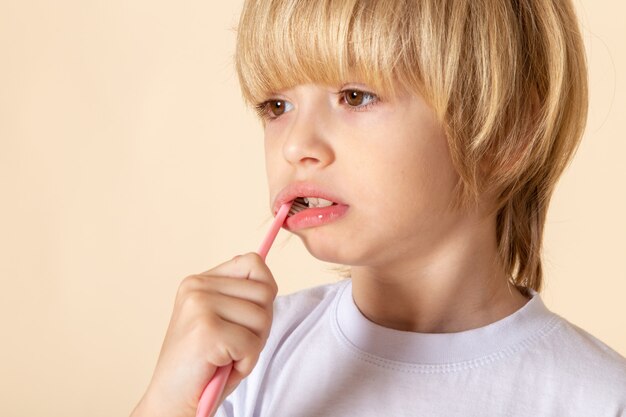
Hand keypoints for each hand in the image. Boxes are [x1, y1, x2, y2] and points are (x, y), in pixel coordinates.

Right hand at [131, 253, 277, 416]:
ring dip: (252, 346)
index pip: (253, 263)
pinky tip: (221, 368)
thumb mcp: (224, 321)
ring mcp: (199, 306)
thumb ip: (242, 297)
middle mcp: (196, 287)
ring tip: (225, 356)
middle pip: (264, 292)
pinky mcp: (206, 331)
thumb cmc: (204, 366)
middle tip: (233, 346)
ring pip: (262, 318)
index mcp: (199, 281)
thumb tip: (270, 281)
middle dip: (260, 325)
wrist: (170, 403)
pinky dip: (245, 363)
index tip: (245, 318)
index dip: (263, 293)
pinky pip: (252, 345)